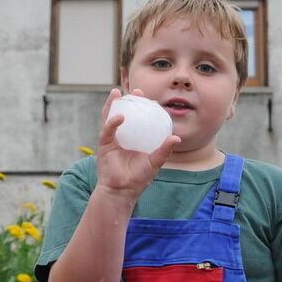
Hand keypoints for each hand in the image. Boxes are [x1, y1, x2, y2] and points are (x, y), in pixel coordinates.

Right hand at [95, 88, 180, 202]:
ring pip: (110, 116)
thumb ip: (164, 150)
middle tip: (137, 90)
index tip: (152, 99)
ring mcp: (112, 139)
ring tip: (117, 92)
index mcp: (135, 138)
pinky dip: (112, 122)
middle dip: (129, 100)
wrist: (122, 191)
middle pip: (124, 113)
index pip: (139, 119)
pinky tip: (120, 116)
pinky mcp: (104, 145)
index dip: (144, 108)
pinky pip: (107, 130)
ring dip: (113, 104)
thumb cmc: (138, 178)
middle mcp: (123, 135)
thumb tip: (177, 138)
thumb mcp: (155, 162)